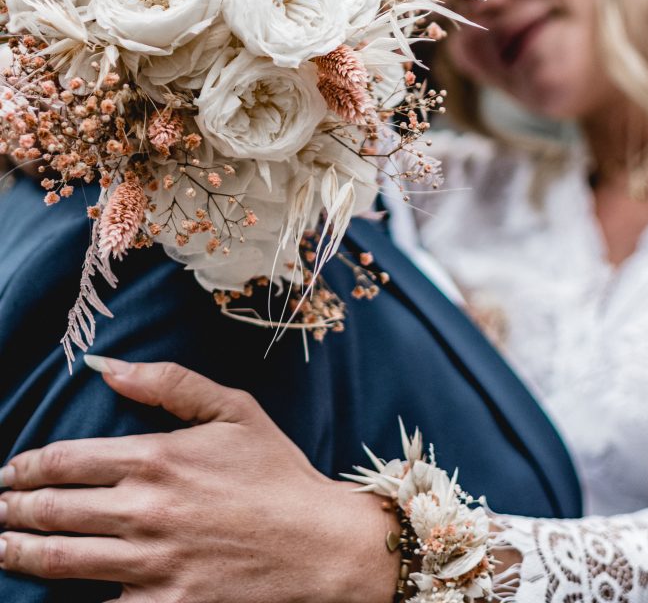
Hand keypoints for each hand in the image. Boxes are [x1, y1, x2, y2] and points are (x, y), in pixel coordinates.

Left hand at [0, 360, 397, 602]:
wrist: (319, 546)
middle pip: (53, 511)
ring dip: (19, 553)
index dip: (26, 465)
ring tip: (1, 546)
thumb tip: (105, 365)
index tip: (9, 470)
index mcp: (156, 457)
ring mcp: (149, 565)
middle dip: (12, 508)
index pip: (66, 460)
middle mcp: (144, 511)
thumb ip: (168, 383)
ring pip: (60, 561)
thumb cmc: (276, 472)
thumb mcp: (233, 409)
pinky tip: (46, 598)